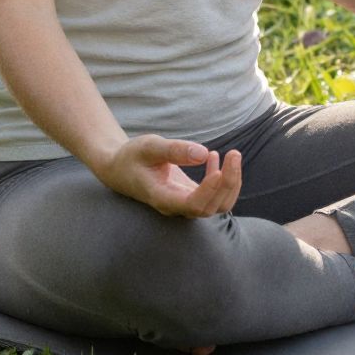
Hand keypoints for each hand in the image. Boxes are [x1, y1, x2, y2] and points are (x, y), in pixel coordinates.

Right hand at [96, 135, 242, 217]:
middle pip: (210, 207)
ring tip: (233, 155)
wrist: (120, 168)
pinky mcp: (190, 196)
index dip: (210, 191)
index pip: (193, 205)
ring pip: (217, 205)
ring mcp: (184, 203)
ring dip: (230, 183)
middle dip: (228, 183)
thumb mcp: (149, 147)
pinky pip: (214, 196)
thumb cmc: (132, 157)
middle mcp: (175, 206)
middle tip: (234, 153)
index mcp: (162, 198)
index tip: (219, 170)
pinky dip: (223, 179)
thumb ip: (174, 150)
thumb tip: (203, 153)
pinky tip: (214, 156)